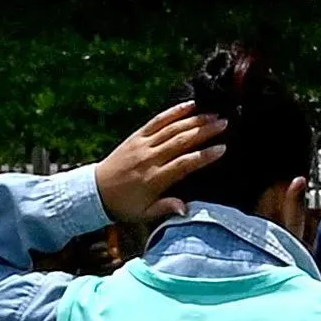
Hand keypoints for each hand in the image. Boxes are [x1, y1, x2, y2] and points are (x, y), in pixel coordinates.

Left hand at [87, 98, 226, 234]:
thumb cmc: (123, 205)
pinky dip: (174, 112)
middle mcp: (149, 158)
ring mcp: (142, 144)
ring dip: (194, 119)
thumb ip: (165, 208)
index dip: (203, 155)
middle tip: (225, 123)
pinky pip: (157, 120)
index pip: (183, 164)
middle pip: (181, 141)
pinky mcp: (137, 136)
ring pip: (172, 128)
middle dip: (204, 131)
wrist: (95, 191)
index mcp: (154, 179)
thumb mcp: (143, 214)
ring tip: (214, 115)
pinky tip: (190, 105)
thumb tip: (186, 209)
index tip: (222, 148)